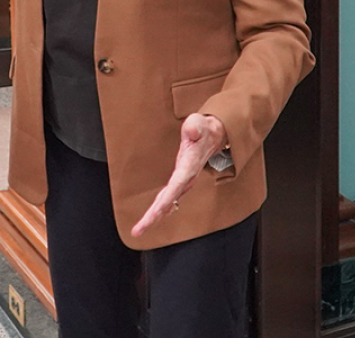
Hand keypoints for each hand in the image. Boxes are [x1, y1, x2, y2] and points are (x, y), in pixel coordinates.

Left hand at [131, 113, 227, 236]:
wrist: (216, 135)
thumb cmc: (204, 130)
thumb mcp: (199, 123)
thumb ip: (195, 127)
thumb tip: (191, 130)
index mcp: (188, 167)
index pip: (175, 187)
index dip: (164, 201)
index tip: (153, 214)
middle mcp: (186, 178)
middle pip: (168, 201)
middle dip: (153, 216)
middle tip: (138, 230)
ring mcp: (184, 181)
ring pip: (168, 203)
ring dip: (154, 216)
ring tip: (140, 229)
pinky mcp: (181, 181)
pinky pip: (169, 198)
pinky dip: (160, 209)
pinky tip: (154, 216)